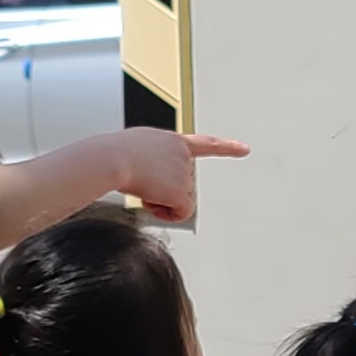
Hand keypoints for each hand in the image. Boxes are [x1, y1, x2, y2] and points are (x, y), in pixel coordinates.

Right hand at [118, 128, 248, 221]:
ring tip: (143, 189)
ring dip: (162, 201)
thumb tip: (152, 178)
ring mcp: (184, 172)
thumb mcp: (138, 145)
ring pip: (180, 199)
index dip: (227, 147)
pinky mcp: (181, 191)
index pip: (205, 144)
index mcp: (173, 141)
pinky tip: (154, 204)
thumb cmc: (114, 154)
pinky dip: (169, 214)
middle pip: (184, 184)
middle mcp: (182, 154)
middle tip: (144, 185)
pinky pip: (182, 213)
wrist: (111, 159)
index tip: (244, 149)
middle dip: (166, 190)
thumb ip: (154, 157)